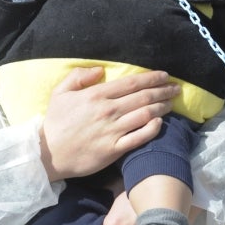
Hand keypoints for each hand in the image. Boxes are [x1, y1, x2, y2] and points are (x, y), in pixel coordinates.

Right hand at [39, 67, 179, 181]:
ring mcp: (113, 131)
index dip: (151, 78)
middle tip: (176, 88)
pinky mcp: (114, 150)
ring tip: (171, 103)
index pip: (131, 83)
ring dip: (162, 107)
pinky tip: (160, 123)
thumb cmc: (55, 122)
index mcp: (96, 95)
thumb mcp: (60, 93)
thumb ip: (79, 77)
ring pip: (145, 115)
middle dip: (163, 90)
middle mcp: (108, 111)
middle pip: (143, 97)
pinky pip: (139, 138)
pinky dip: (153, 129)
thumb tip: (100, 70)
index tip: (164, 75)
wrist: (48, 154)